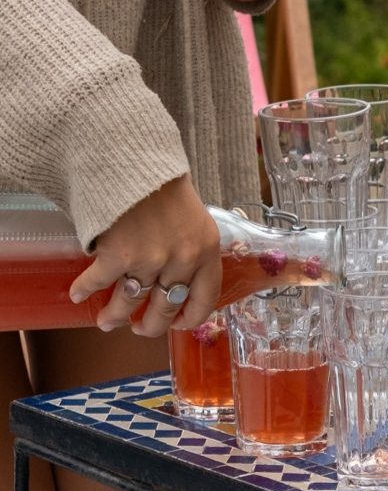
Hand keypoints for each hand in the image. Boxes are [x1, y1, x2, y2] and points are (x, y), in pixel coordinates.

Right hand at [69, 176, 221, 336]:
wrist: (136, 160)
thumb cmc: (165, 185)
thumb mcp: (197, 219)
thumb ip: (194, 249)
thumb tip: (183, 279)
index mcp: (206, 252)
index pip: (205, 299)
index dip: (191, 317)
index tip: (180, 325)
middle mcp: (182, 261)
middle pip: (166, 308)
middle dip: (152, 326)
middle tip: (141, 330)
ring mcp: (150, 260)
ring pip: (131, 301)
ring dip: (116, 316)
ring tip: (108, 322)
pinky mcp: (118, 255)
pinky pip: (99, 282)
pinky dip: (85, 290)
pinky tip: (78, 295)